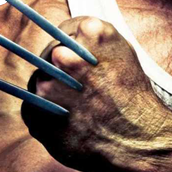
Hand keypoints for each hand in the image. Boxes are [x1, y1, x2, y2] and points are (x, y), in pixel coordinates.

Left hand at [22, 17, 171, 171]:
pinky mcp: (37, 114)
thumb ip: (91, 41)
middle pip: (50, 56)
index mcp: (90, 33)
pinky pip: (32, 110)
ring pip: (39, 83)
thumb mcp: (121, 53)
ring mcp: (47, 86)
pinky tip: (69, 121)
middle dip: (61, 70)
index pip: (64, 31)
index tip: (78, 60)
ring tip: (79, 108)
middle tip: (82, 88)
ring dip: (53, 93)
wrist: (139, 140)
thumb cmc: (133, 97)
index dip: (71, 48)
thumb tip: (64, 41)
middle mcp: (65, 55)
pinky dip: (46, 116)